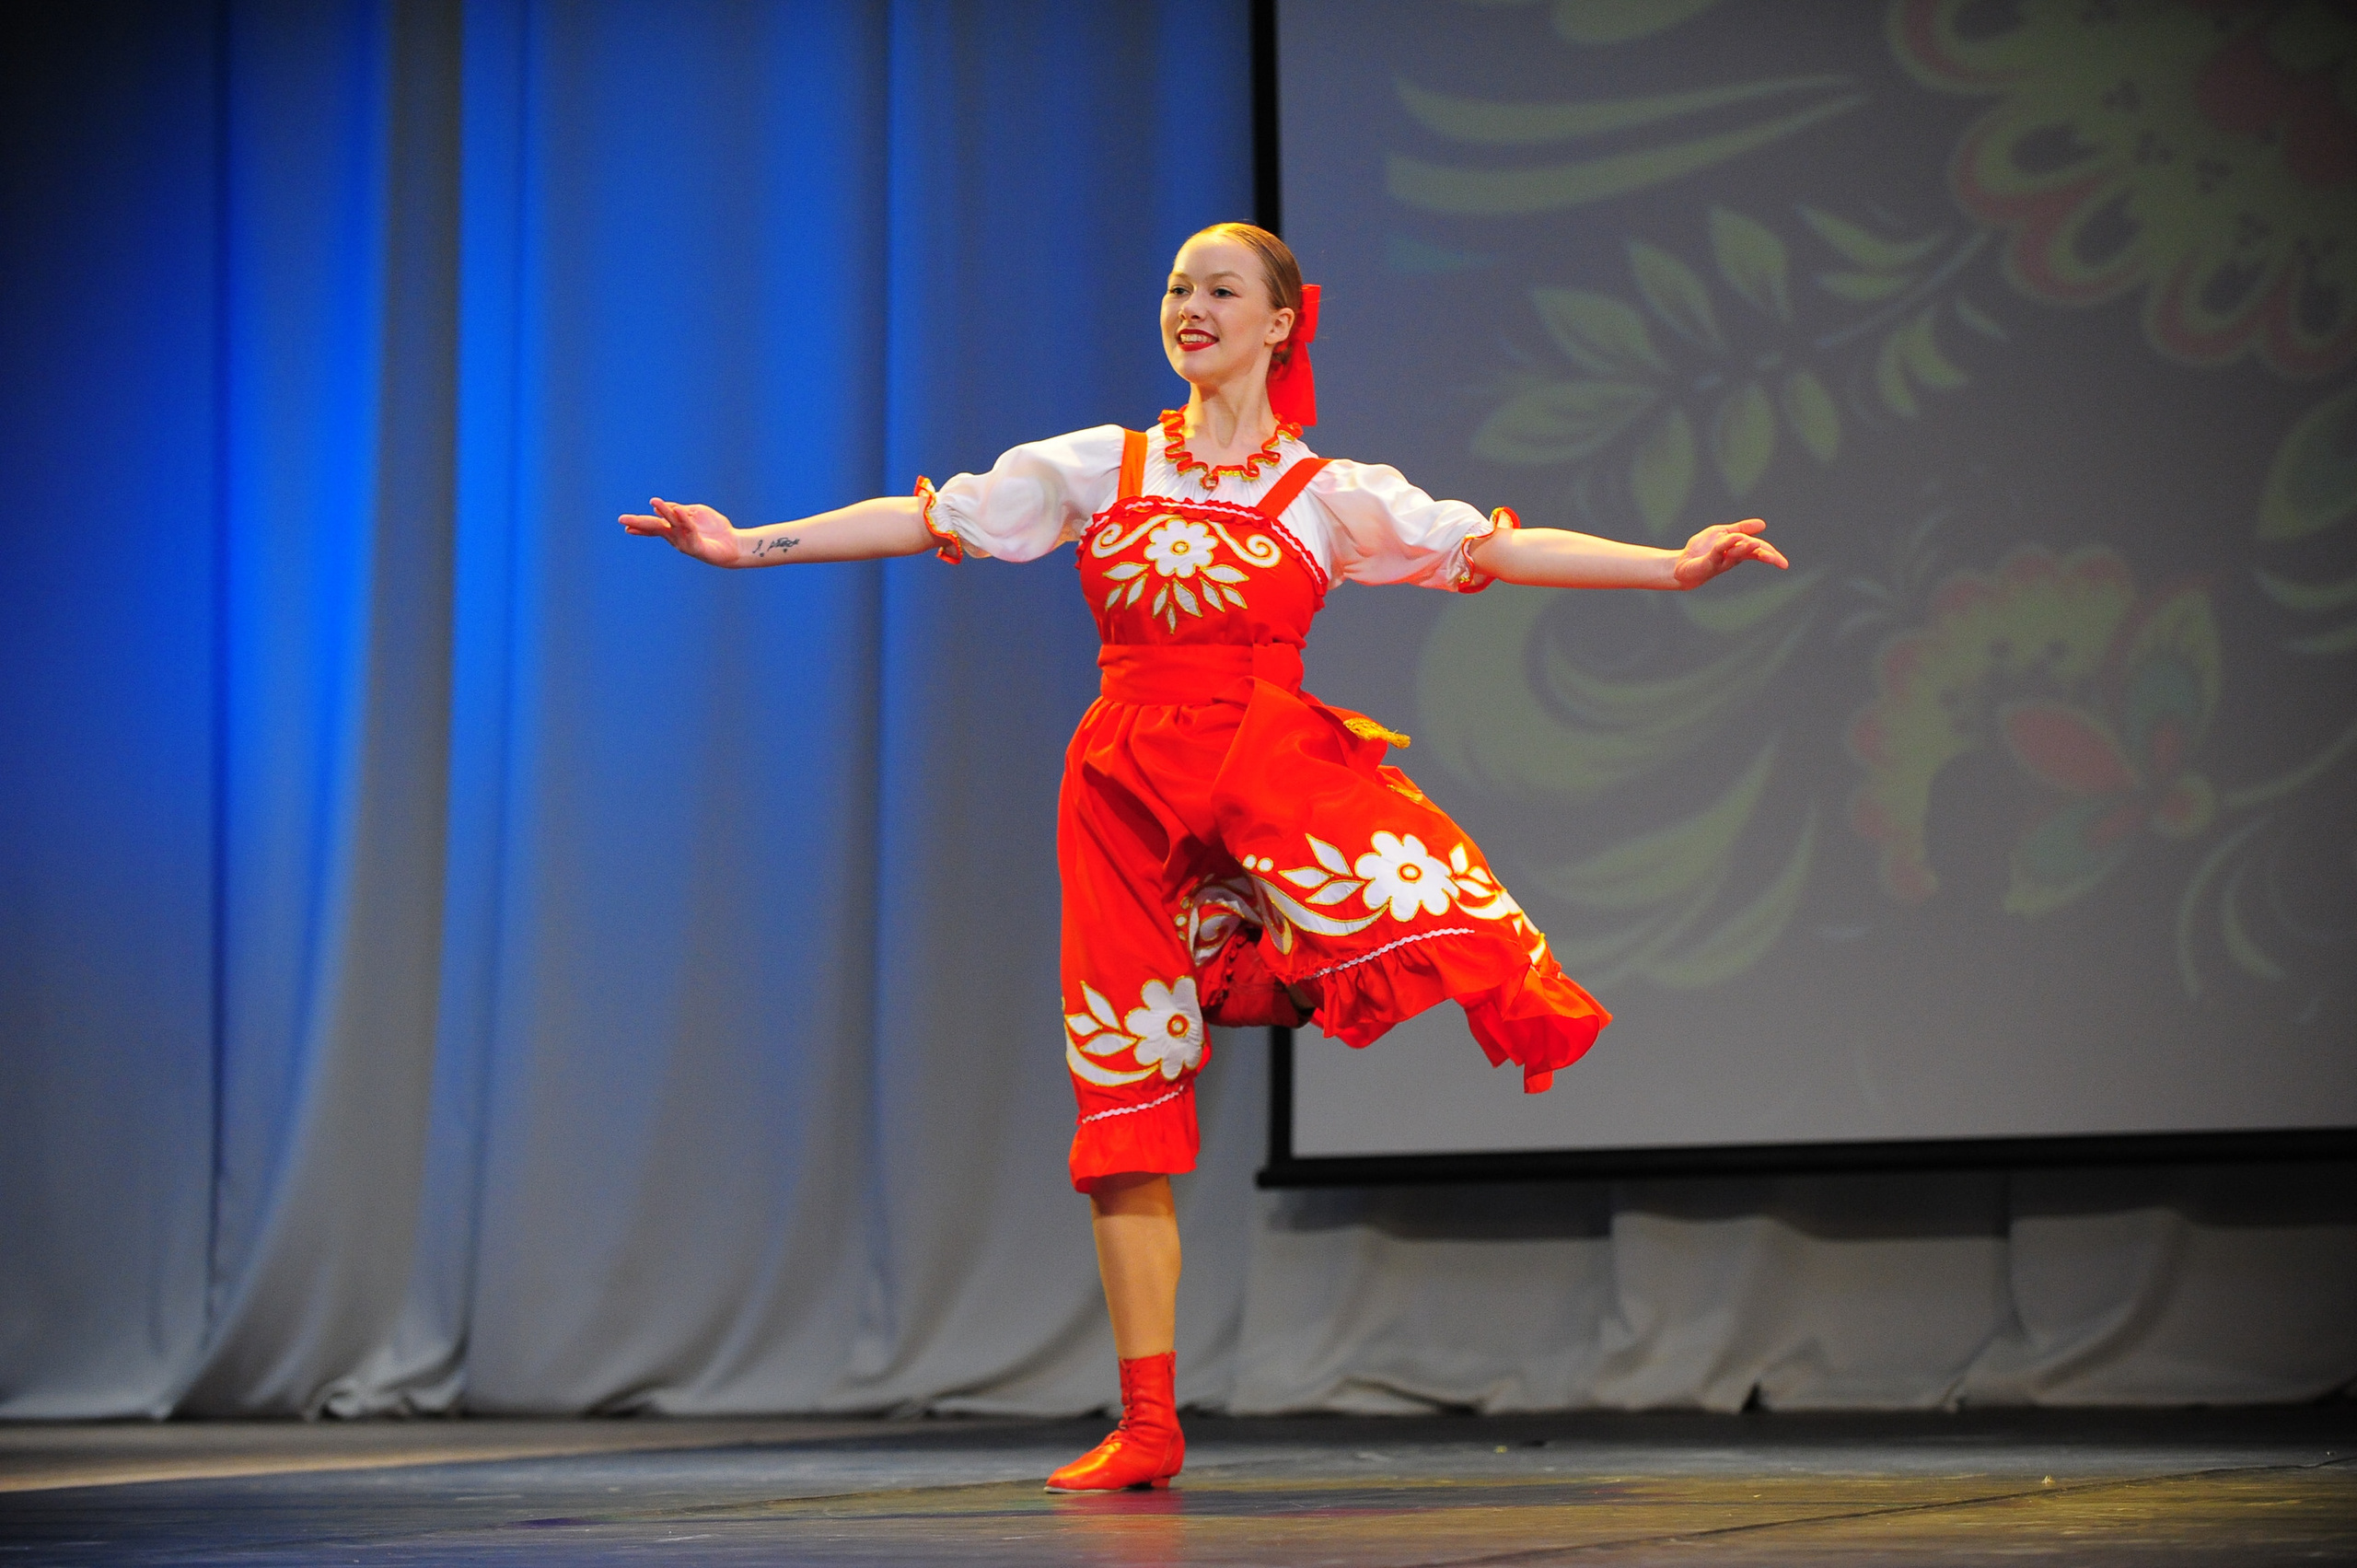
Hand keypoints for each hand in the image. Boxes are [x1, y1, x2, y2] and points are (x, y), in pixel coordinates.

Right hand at [619, 497, 740, 566]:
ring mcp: (685, 542)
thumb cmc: (714, 529)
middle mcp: (676, 536)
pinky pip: (689, 530)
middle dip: (639, 524)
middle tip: (623, 521)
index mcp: (674, 528)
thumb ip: (680, 510)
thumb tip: (662, 506)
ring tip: (655, 502)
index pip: (654, 525)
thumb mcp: (695, 513)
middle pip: (655, 528)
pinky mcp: (696, 546)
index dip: (639, 526)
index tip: (624, 525)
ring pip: (672, 525)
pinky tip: (679, 511)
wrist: (733, 543)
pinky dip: (684, 519)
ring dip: (664, 512)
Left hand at [1672, 517, 1787, 588]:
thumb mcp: (1723, 533)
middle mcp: (1733, 557)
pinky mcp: (1708, 562)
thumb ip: (1741, 528)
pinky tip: (1734, 539)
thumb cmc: (1703, 549)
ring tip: (1758, 545)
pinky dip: (1727, 544)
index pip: (1759, 549)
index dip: (1771, 554)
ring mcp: (1721, 561)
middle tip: (1780, 562)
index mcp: (1739, 549)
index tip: (1784, 564)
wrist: (1682, 563)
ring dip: (1748, 548)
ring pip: (1738, 553)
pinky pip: (1719, 551)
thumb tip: (1763, 524)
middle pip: (1752, 554)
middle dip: (1766, 556)